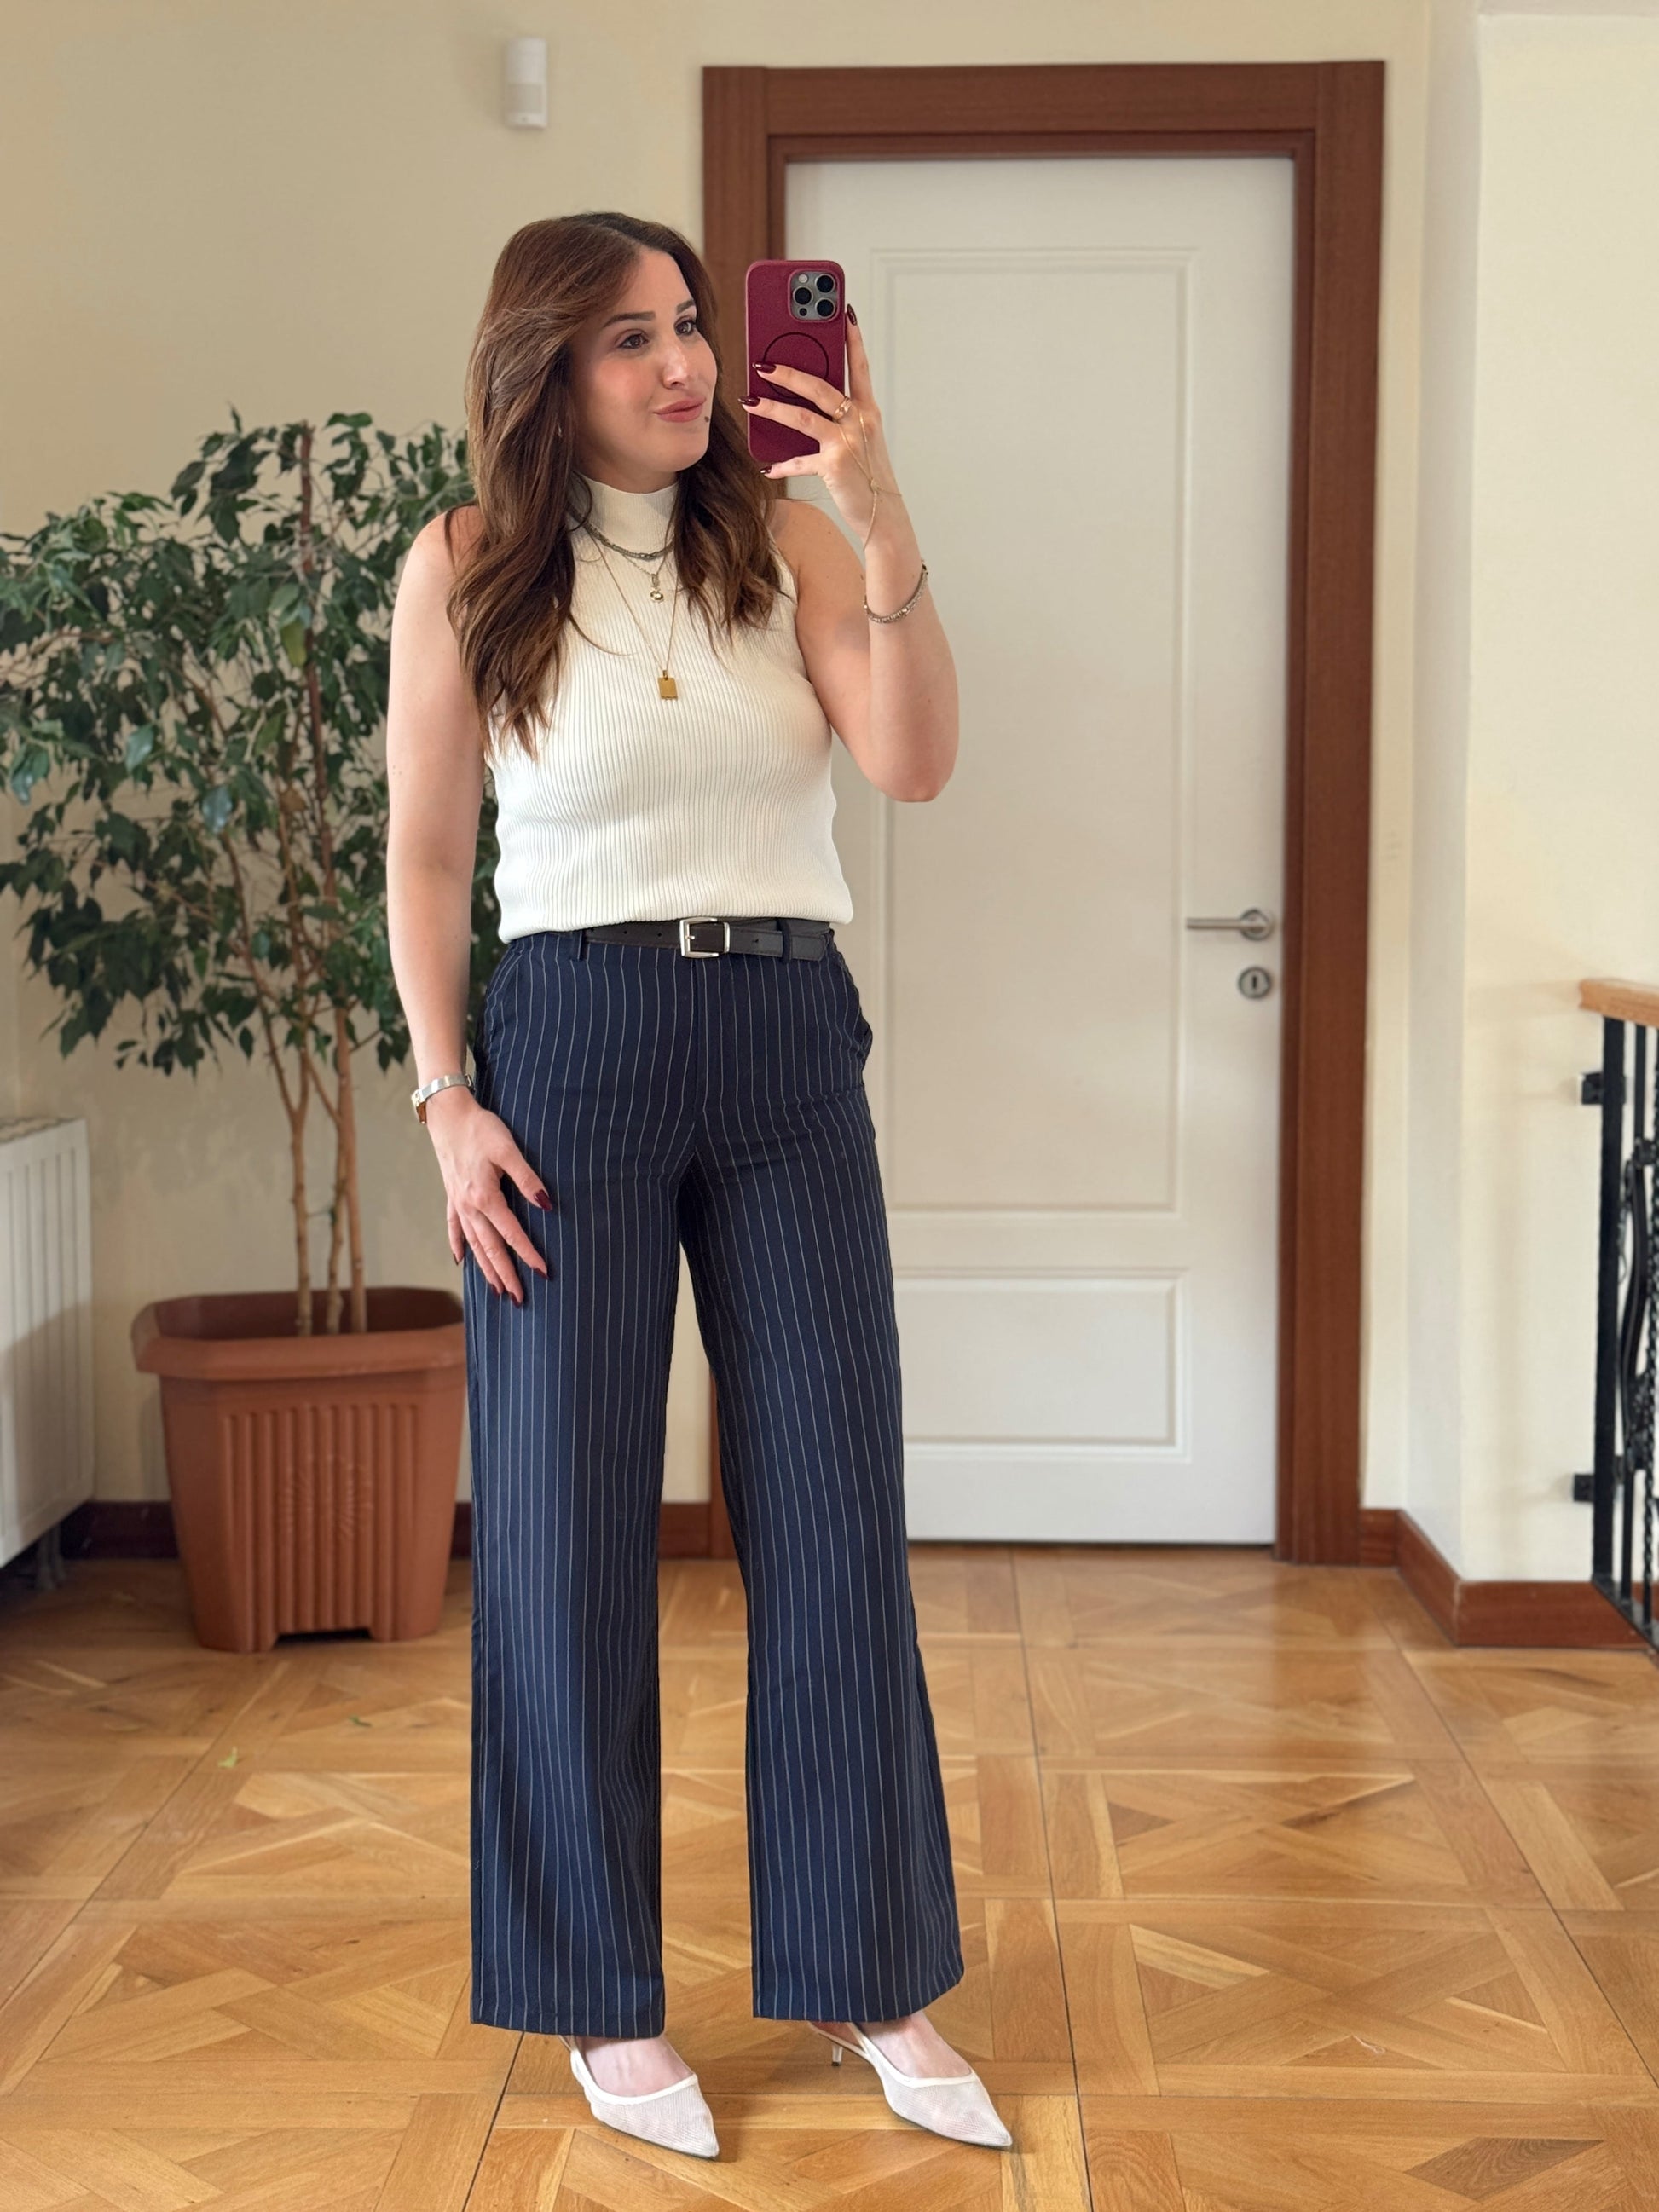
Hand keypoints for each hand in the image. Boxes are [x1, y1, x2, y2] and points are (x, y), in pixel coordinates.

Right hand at [425, 1087, 550, 1305]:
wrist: (448, 1115)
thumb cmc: (481, 1129)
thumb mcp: (508, 1149)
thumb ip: (527, 1179)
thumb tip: (546, 1205)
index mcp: (485, 1197)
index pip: (511, 1234)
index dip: (528, 1255)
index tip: (544, 1273)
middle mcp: (469, 1206)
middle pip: (490, 1249)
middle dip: (506, 1275)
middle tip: (520, 1299)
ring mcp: (458, 1203)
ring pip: (473, 1244)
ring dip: (485, 1269)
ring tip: (497, 1291)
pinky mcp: (452, 1196)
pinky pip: (454, 1228)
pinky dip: (458, 1246)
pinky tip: (460, 1262)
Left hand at [742, 308, 900, 547]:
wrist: (884, 516)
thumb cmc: (869, 477)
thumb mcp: (862, 441)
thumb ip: (841, 419)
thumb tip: (805, 405)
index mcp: (867, 411)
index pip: (860, 367)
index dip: (852, 339)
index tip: (843, 314)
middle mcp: (859, 422)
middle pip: (820, 386)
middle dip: (789, 372)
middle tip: (764, 364)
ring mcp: (847, 442)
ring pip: (804, 417)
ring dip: (773, 407)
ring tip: (750, 401)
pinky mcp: (833, 466)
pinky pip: (800, 461)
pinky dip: (782, 465)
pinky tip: (767, 466)